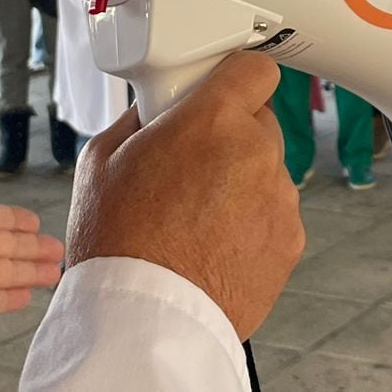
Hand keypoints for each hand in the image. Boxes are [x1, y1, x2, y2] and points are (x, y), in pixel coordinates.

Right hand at [63, 52, 302, 339]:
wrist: (147, 321)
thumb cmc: (117, 243)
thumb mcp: (101, 161)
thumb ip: (138, 121)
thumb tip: (153, 112)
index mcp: (213, 120)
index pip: (256, 69)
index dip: (237, 78)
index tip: (220, 90)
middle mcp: (257, 152)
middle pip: (259, 123)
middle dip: (229, 136)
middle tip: (189, 165)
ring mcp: (279, 199)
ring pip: (266, 172)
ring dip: (241, 184)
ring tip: (194, 219)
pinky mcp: (290, 242)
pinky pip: (275, 216)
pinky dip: (252, 225)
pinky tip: (213, 246)